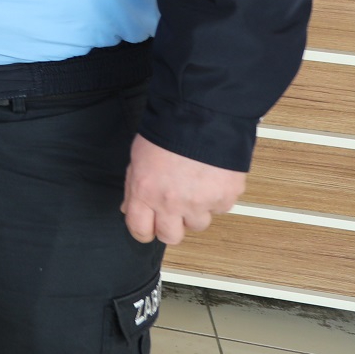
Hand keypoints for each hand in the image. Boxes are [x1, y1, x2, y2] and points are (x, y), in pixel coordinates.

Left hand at [122, 133, 246, 244]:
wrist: (201, 116)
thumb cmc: (167, 131)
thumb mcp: (138, 158)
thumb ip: (134, 187)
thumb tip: (129, 208)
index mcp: (145, 192)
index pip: (140, 229)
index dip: (143, 231)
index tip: (148, 229)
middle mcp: (171, 202)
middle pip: (171, 237)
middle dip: (171, 227)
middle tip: (174, 212)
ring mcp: (200, 203)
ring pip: (197, 224)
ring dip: (195, 211)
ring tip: (194, 187)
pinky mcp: (224, 198)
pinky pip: (219, 208)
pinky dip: (215, 197)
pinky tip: (210, 177)